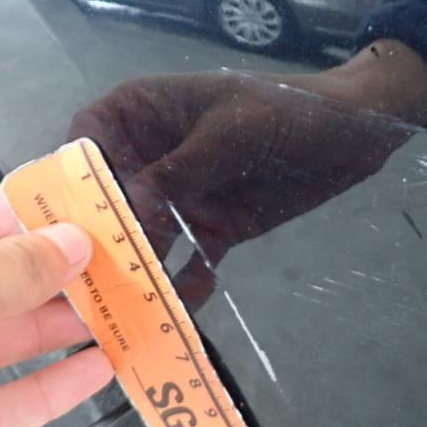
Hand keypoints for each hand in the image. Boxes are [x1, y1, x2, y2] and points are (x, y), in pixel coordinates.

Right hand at [70, 40, 426, 308]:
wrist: (354, 135)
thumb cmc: (289, 112)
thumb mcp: (233, 132)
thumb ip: (181, 170)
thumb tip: (131, 209)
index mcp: (145, 113)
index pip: (88, 139)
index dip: (75, 176)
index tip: (72, 216)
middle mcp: (152, 157)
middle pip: (108, 197)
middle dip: (98, 237)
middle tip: (90, 280)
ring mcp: (181, 196)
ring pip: (144, 236)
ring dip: (136, 270)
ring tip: (126, 308)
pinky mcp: (213, 227)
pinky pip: (189, 260)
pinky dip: (185, 284)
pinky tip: (180, 314)